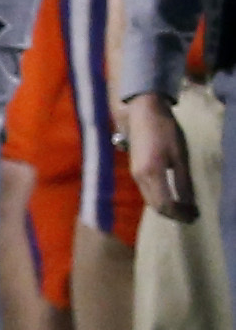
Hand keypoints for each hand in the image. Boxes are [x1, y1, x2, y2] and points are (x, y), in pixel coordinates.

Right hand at [126, 91, 199, 221]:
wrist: (143, 113)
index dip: (180, 214)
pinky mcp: (135, 170)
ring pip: (150, 200)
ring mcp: (135, 174)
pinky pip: (147, 192)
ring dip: (166, 207)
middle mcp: (139, 178)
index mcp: (152, 174)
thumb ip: (183, 181)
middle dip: (173, 214)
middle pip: (155, 206)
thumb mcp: (179, 156)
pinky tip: (171, 195)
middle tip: (191, 215)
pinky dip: (160, 198)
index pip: (165, 204)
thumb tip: (189, 203)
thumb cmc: (165, 131)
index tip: (195, 216)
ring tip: (184, 207)